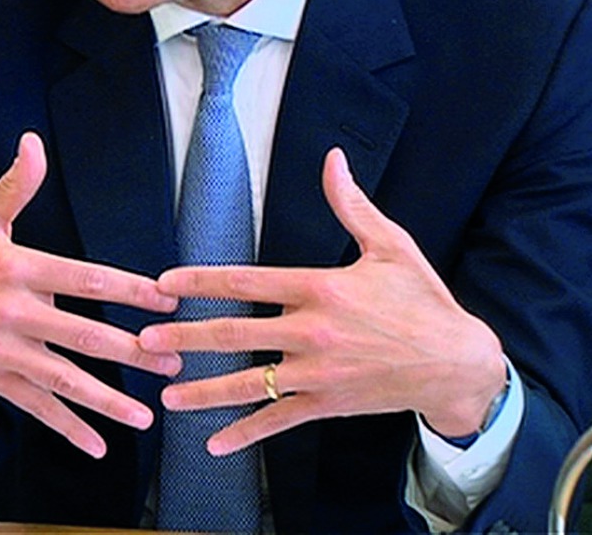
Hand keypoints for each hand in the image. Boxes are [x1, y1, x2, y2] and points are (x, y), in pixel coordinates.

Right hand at [0, 131, 179, 457]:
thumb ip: (16, 185)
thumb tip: (33, 141)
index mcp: (17, 267)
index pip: (85, 278)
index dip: (129, 290)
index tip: (166, 299)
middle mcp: (13, 312)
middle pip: (83, 334)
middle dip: (133, 350)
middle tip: (175, 358)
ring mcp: (2, 352)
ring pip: (65, 379)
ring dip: (110, 398)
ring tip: (149, 412)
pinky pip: (36, 407)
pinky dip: (67, 428)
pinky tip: (99, 444)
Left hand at [140, 147, 505, 454]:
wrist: (457, 363)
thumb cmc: (421, 299)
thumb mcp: (389, 244)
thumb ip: (350, 204)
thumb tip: (332, 158)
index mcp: (320, 288)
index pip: (247, 282)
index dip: (201, 281)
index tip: (166, 284)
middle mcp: (312, 332)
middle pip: (235, 334)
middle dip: (185, 337)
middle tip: (146, 340)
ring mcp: (318, 374)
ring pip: (248, 385)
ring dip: (203, 391)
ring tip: (166, 396)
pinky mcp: (327, 404)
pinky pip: (278, 422)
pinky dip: (245, 434)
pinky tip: (214, 445)